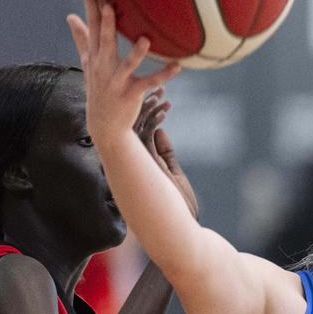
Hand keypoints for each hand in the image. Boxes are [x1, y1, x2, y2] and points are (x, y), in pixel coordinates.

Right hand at [66, 0, 179, 149]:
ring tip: (146, 39)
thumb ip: (82, 39)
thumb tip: (70, 16)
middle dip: (105, 24)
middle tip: (109, 4)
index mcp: (94, 56)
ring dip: (136, 53)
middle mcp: (103, 67)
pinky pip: (149, 83)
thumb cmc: (99, 87)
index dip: (90, 5)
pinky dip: (163, 75)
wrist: (104, 124)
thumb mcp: (88, 63)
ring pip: (127, 64)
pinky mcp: (131, 94)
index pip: (90, 26)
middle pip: (104, 42)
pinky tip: (177, 66)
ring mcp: (116, 81)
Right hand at [134, 89, 198, 219]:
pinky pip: (147, 135)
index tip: (158, 95)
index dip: (146, 110)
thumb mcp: (173, 172)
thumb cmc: (179, 203)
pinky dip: (156, 120)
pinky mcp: (147, 162)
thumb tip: (160, 131)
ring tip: (164, 94)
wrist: (180, 225)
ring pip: (138, 126)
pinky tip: (166, 110)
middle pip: (132, 124)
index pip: (137, 129)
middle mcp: (136, 159)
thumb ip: (165, 152)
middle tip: (158, 87)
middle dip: (144, 104)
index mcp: (141, 160)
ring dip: (151, 108)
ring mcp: (140, 161)